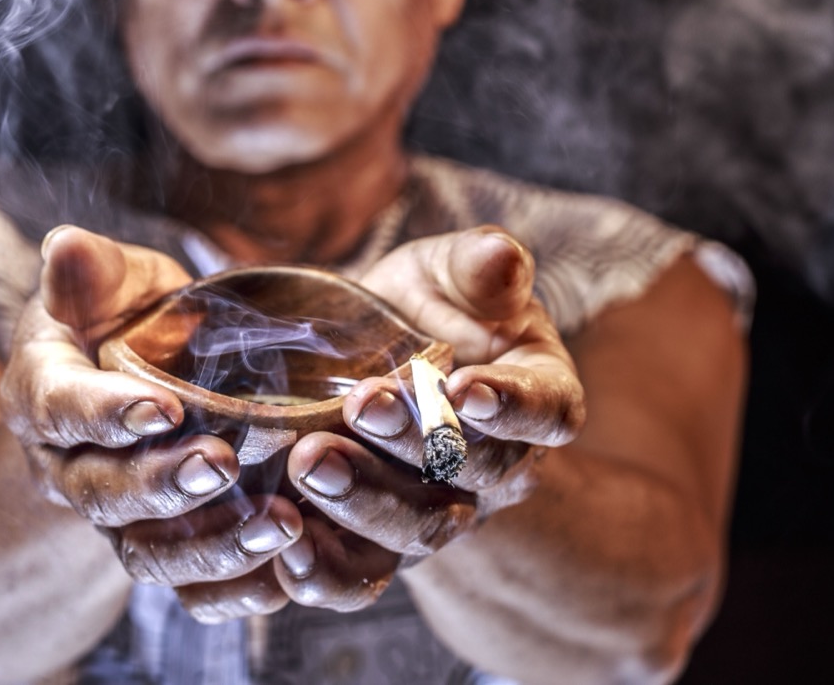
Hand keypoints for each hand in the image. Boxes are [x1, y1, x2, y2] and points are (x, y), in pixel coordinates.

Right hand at [0, 225, 305, 621]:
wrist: (133, 373)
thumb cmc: (120, 314)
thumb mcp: (106, 280)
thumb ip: (89, 269)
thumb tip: (66, 245)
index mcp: (40, 393)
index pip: (61, 410)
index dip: (108, 414)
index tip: (164, 409)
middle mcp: (64, 467)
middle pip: (102, 493)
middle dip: (163, 485)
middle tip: (224, 466)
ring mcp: (111, 517)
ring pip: (144, 553)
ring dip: (209, 545)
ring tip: (277, 525)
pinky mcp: (157, 547)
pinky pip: (186, 589)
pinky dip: (235, 588)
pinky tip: (288, 570)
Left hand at [272, 227, 585, 609]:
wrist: (368, 356)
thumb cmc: (427, 307)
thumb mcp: (450, 273)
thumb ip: (479, 266)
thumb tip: (502, 256)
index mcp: (537, 397)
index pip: (545, 411)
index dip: (513, 407)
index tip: (465, 387)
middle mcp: (498, 469)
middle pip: (471, 473)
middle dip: (415, 442)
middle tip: (360, 405)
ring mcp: (439, 514)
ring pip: (417, 529)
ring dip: (363, 501)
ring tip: (310, 463)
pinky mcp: (378, 547)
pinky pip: (361, 577)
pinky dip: (326, 573)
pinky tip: (288, 549)